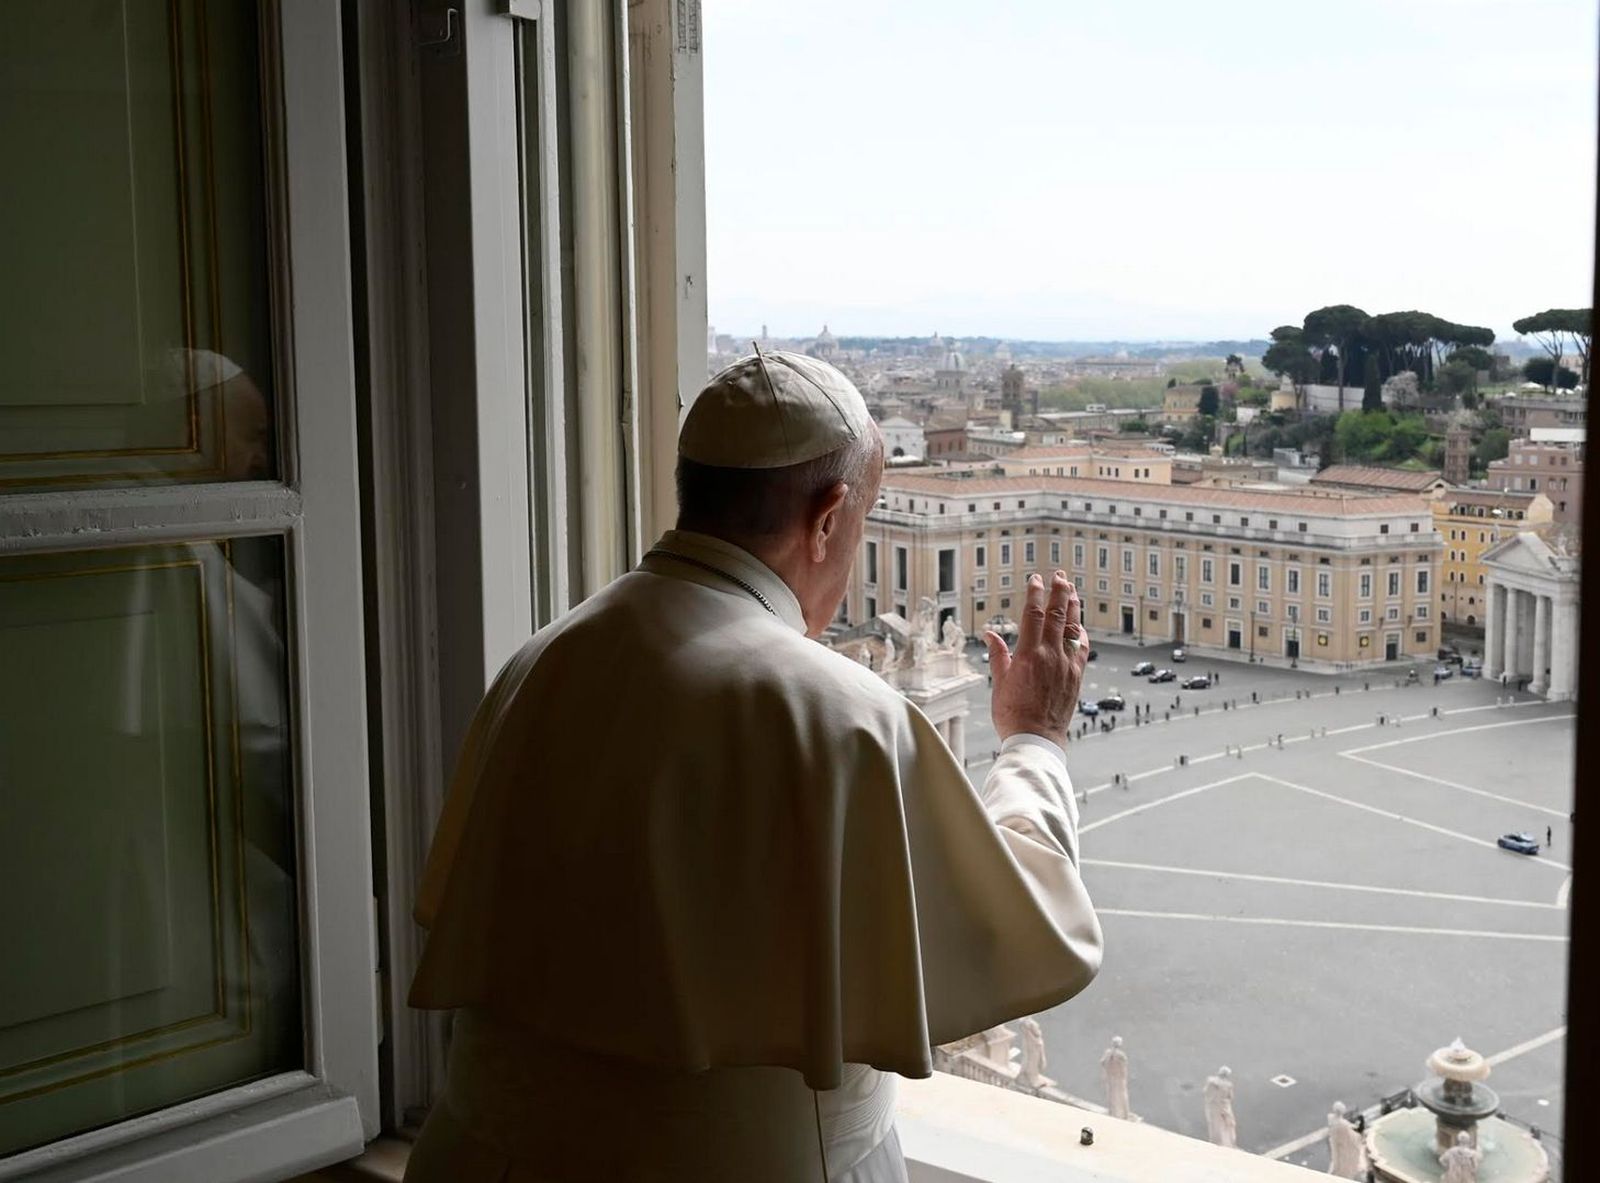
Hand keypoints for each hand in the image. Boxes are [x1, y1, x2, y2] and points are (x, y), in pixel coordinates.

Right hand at [982, 570, 1087, 747]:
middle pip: (1057, 615)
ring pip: (1073, 628)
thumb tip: (990, 633)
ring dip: (1073, 607)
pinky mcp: (1076, 677)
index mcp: (1028, 655)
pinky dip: (1081, 634)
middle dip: (1059, 592)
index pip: (1034, 615)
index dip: (1035, 594)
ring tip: (1072, 591)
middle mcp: (1050, 656)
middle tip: (1060, 576)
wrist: (1036, 739)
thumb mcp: (998, 683)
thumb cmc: (1012, 714)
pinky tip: (1080, 625)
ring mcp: (1066, 665)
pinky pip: (1082, 649)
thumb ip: (998, 655)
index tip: (1036, 579)